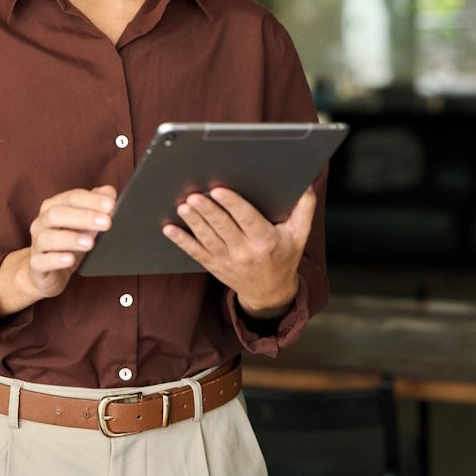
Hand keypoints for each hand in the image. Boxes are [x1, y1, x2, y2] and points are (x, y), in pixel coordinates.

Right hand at [0, 185, 115, 314]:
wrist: (48, 273)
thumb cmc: (69, 243)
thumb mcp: (84, 224)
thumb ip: (95, 206)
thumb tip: (109, 192)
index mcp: (53, 206)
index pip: (71, 197)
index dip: (91, 200)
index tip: (111, 205)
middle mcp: (41, 222)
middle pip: (58, 214)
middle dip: (83, 217)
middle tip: (106, 222)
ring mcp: (36, 244)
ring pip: (48, 237)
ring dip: (70, 238)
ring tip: (90, 242)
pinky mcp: (36, 264)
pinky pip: (41, 261)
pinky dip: (56, 260)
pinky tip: (70, 259)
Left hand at [162, 186, 316, 317]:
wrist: (271, 293)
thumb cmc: (285, 255)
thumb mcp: (300, 234)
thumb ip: (304, 208)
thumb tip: (306, 183)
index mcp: (266, 241)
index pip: (248, 220)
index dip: (233, 205)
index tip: (219, 190)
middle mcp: (246, 252)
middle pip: (223, 228)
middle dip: (208, 211)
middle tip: (194, 195)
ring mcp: (227, 260)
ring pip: (207, 239)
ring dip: (193, 222)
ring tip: (184, 206)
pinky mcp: (213, 265)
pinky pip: (195, 253)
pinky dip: (181, 241)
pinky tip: (169, 229)